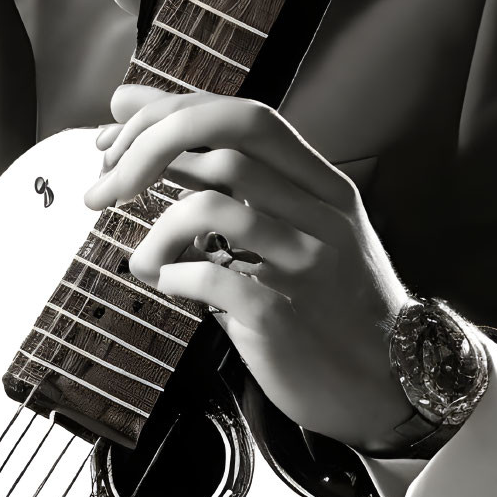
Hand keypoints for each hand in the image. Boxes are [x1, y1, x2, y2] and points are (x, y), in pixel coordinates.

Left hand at [84, 86, 416, 450]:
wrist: (388, 387)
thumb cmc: (328, 303)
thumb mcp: (297, 229)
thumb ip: (233, 183)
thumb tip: (144, 127)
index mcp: (322, 184)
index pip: (245, 115)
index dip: (174, 109)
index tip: (118, 123)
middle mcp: (320, 212)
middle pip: (231, 136)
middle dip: (153, 144)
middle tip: (107, 179)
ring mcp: (305, 263)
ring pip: (214, 203)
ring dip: (155, 226)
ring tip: (143, 258)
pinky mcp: (284, 318)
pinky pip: (209, 277)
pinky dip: (171, 275)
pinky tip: (167, 285)